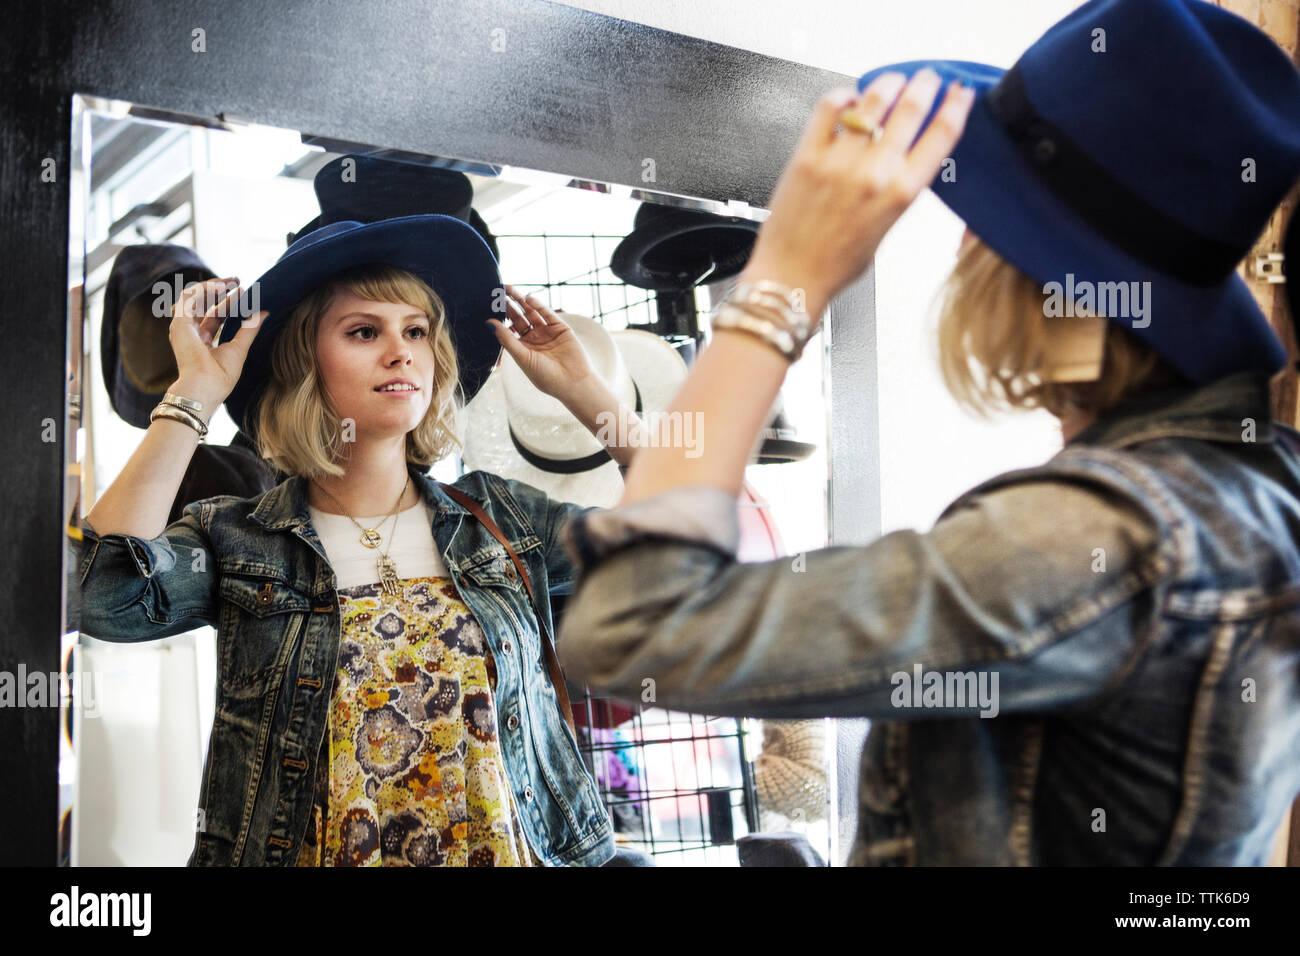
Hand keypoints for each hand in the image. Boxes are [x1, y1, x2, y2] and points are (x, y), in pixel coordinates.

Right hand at [168, 277, 265, 410]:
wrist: (205, 387)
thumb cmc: (221, 377)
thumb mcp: (240, 348)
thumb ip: (250, 329)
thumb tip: (264, 312)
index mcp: (203, 342)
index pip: (215, 316)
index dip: (229, 303)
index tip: (244, 292)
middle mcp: (191, 333)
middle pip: (204, 305)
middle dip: (219, 291)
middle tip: (237, 279)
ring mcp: (183, 328)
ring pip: (195, 298)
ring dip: (212, 286)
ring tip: (230, 280)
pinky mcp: (179, 323)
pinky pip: (189, 297)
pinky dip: (205, 289)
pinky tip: (221, 286)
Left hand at [487, 286, 597, 399]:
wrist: (573, 383)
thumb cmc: (546, 377)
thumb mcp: (522, 357)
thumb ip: (506, 339)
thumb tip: (489, 323)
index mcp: (523, 348)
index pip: (509, 329)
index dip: (500, 318)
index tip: (490, 306)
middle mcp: (534, 338)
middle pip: (519, 318)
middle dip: (509, 305)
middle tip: (498, 292)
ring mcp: (547, 332)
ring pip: (532, 313)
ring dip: (521, 301)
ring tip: (510, 290)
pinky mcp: (561, 328)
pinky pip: (547, 314)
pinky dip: (538, 305)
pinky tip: (528, 299)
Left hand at [738, 69, 975, 319]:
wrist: (791, 277)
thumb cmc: (835, 263)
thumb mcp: (885, 228)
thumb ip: (896, 191)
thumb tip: (901, 158)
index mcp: (900, 193)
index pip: (942, 135)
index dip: (956, 105)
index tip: (960, 92)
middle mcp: (874, 173)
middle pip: (912, 107)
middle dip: (925, 83)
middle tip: (927, 77)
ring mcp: (840, 160)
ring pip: (874, 98)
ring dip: (889, 81)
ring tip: (892, 80)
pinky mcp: (808, 155)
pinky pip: (829, 106)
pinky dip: (843, 94)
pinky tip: (848, 97)